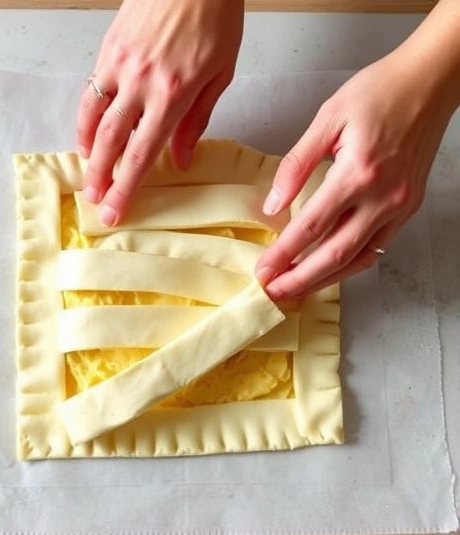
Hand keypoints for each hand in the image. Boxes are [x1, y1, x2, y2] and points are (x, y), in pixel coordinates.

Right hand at [79, 0, 243, 225]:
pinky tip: (88, 134)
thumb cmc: (215, 17)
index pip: (142, 153)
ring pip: (93, 119)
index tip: (115, 210)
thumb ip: (197, 119)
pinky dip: (85, 118)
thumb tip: (180, 159)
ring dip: (88, 151)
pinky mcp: (108, 51)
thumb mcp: (221, 72)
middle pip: (111, 142)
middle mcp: (141, 83)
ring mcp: (120, 66)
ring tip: (88, 172)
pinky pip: (90, 93)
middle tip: (94, 202)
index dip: (126, 187)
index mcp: (174, 93)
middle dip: (100, 177)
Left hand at [255, 49, 457, 300]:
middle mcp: (383, 197)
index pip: (311, 226)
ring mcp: (400, 206)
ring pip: (358, 259)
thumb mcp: (327, 119)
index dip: (284, 254)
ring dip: (324, 279)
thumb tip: (272, 204)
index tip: (262, 271)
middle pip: (334, 254)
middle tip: (271, 294)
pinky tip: (327, 270)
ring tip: (294, 291)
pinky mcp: (408, 207)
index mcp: (358, 173)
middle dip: (300, 279)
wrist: (431, 81)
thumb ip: (296, 165)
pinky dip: (350, 264)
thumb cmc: (379, 92)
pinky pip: (376, 247)